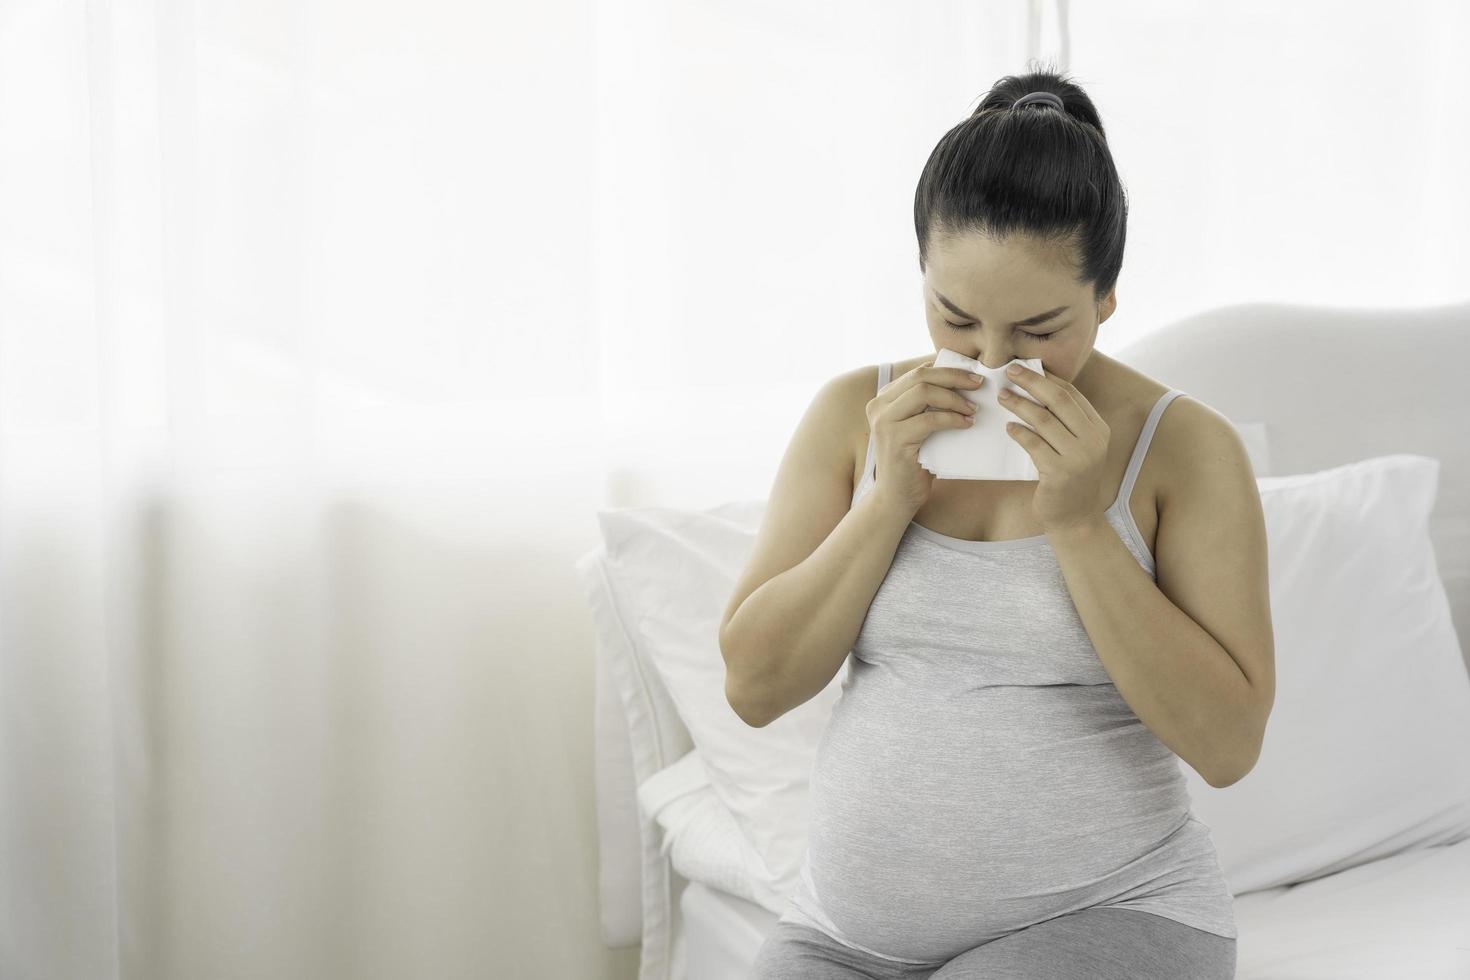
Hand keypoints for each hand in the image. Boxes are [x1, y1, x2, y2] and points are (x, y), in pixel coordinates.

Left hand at [997, 364, 1111, 533]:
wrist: (1075, 520)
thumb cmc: (1070, 480)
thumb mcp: (1076, 448)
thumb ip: (1065, 423)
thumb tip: (1037, 388)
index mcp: (1099, 429)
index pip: (1071, 394)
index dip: (1046, 378)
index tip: (1024, 368)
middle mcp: (1093, 440)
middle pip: (1058, 399)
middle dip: (1032, 382)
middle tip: (1009, 372)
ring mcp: (1079, 457)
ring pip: (1043, 419)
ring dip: (1019, 404)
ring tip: (1002, 397)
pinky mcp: (1060, 473)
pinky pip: (1034, 444)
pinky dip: (1018, 432)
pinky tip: (1008, 428)